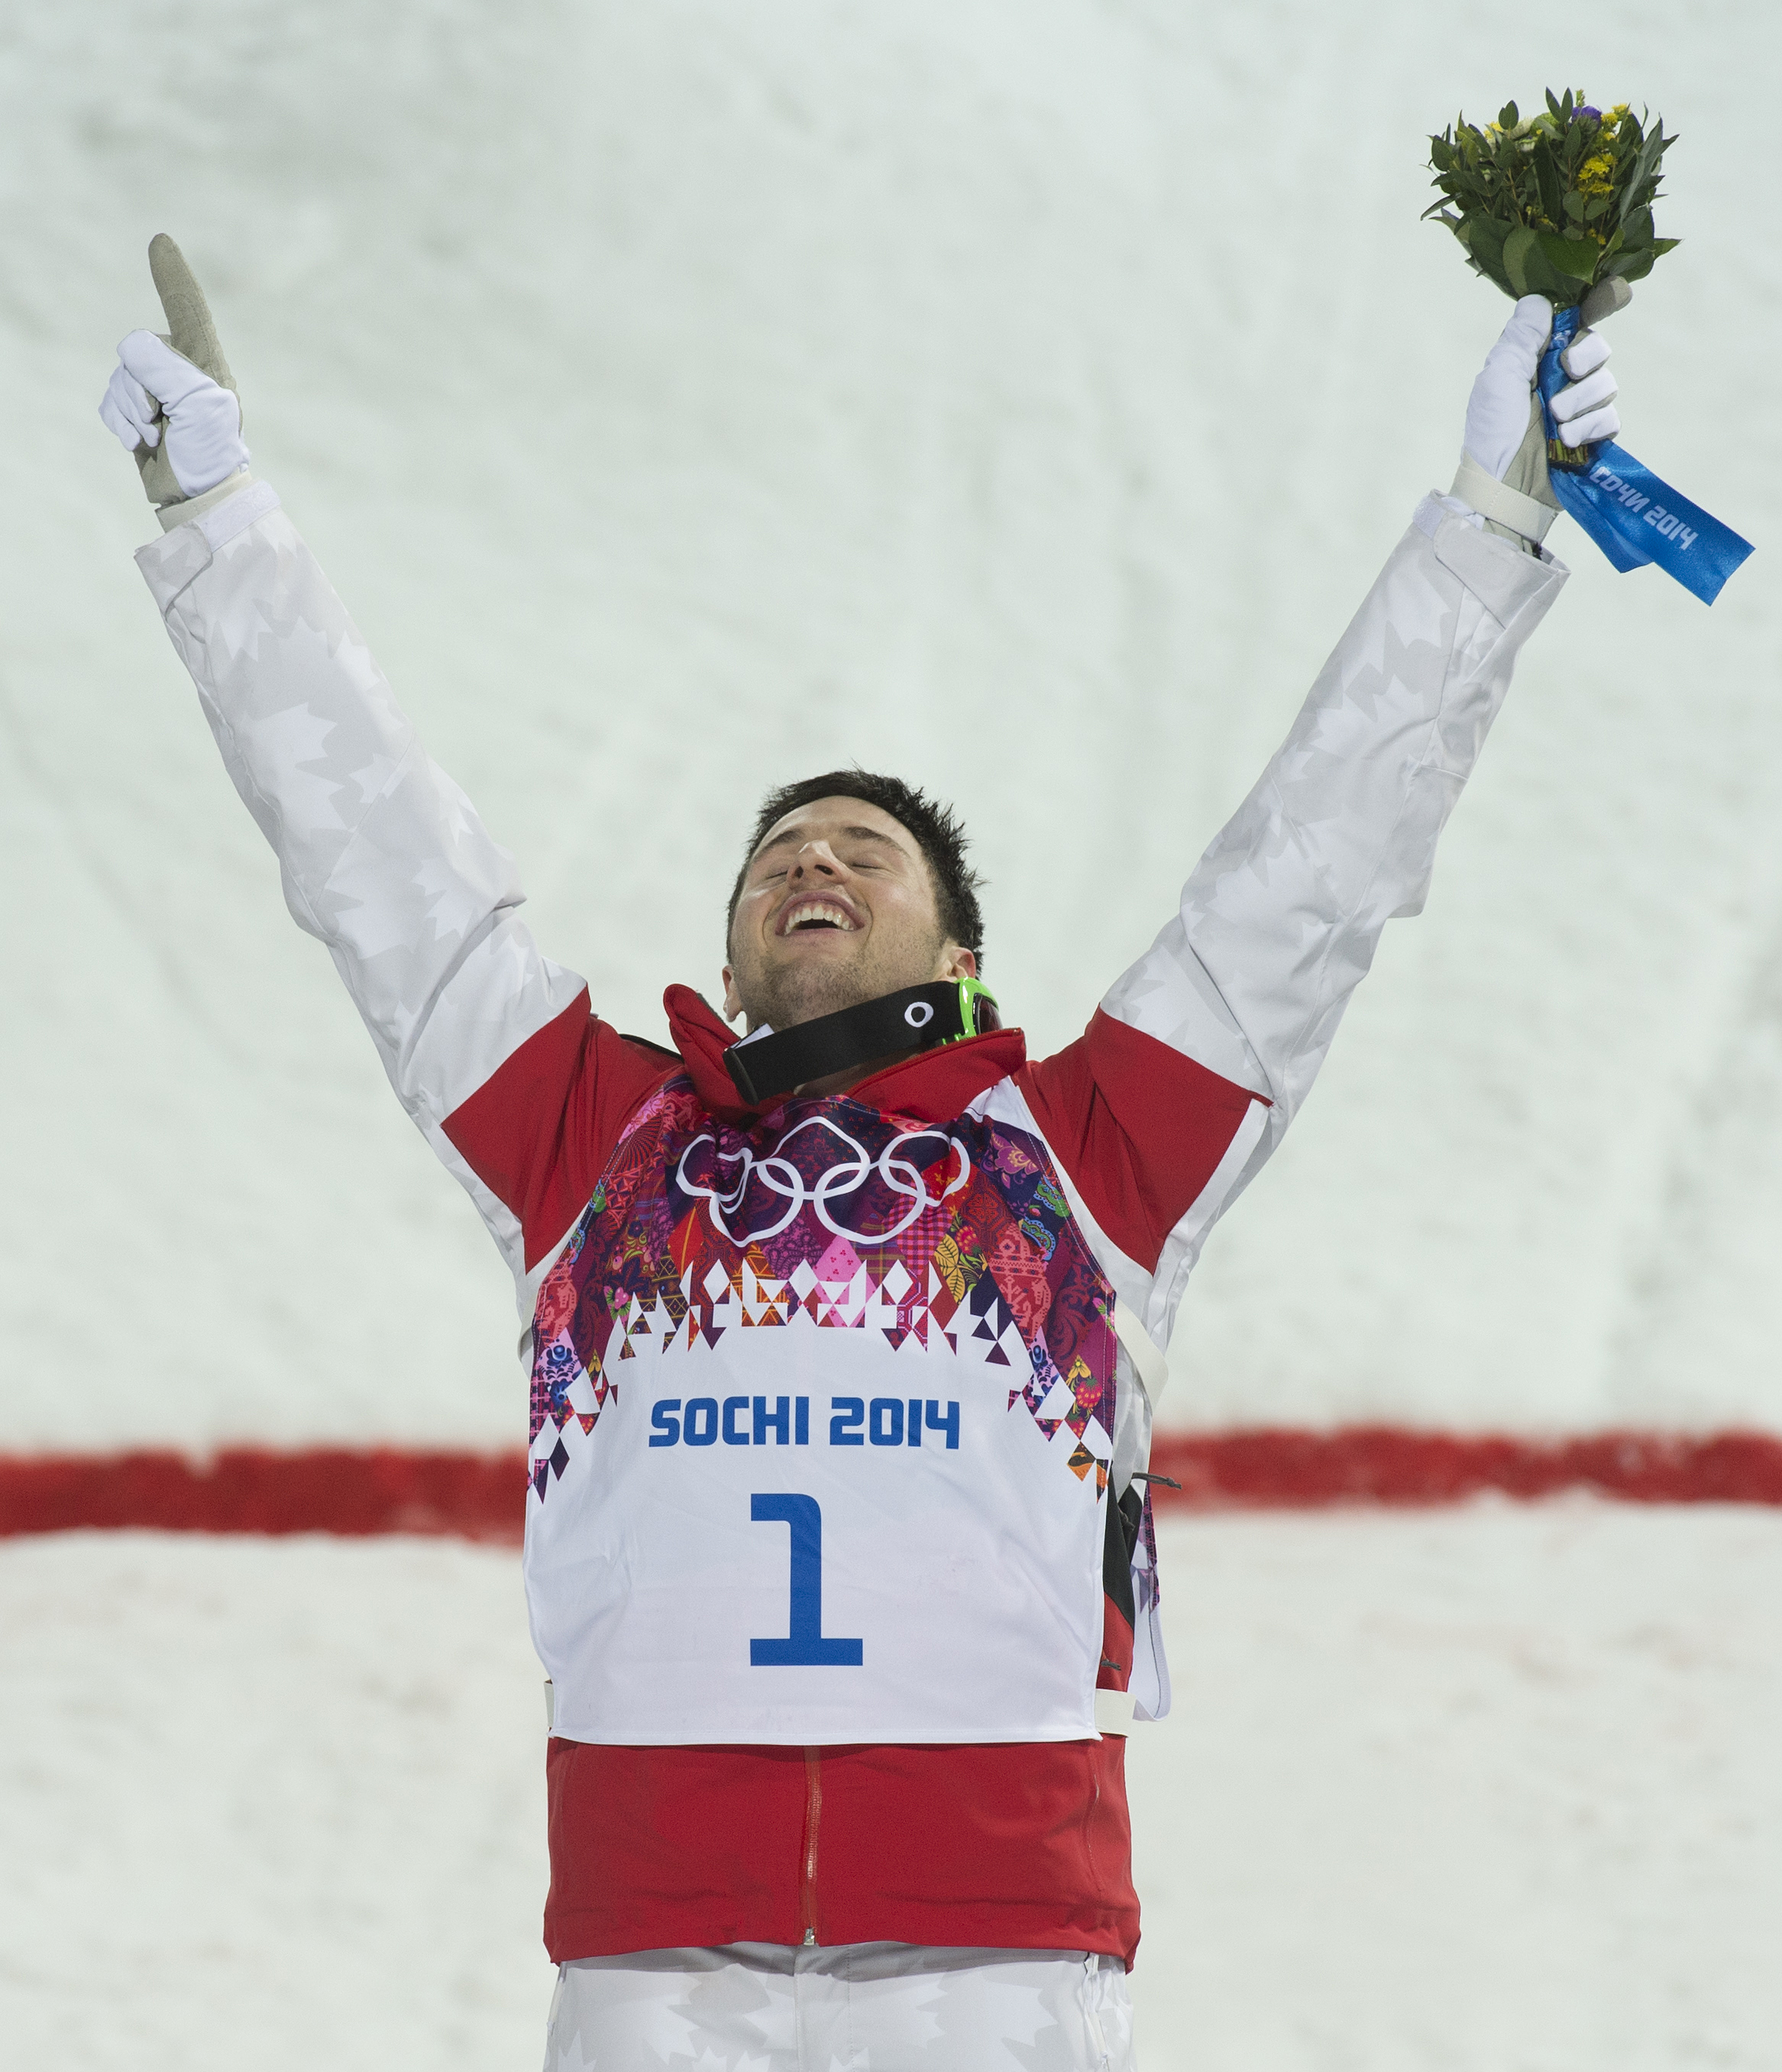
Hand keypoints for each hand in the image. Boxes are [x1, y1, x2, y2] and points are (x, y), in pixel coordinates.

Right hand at [98, 235, 248, 506]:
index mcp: (205, 360)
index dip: (171, 276)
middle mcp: (179, 367)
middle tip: (171, 419)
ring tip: (162, 434)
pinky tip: (143, 441)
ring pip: (119, 376)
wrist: (196, 495)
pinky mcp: (134, 410)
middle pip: (136, 350)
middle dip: (143, 387)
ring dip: (133, 411)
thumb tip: (130, 350)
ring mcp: (155, 388)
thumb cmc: (210, 451)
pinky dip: (120, 423)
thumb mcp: (199, 404)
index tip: (160, 242)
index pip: (187, 309)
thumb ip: (164, 366)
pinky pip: (108, 401)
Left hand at [1464, 289, 1623, 482]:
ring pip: (1606, 383)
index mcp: (1536, 360)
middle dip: (1585, 358)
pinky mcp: (1593, 436)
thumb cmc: (1493, 433)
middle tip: (1565, 371)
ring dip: (1580, 401)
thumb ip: (1521, 338)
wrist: (1504, 489)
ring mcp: (1579, 408)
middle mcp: (1560, 379)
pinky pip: (1611, 417)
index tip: (1617, 293)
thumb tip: (1539, 299)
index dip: (1597, 304)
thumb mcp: (1499, 378)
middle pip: (1597, 348)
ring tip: (1555, 422)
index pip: (1573, 322)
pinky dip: (1589, 427)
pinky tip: (1568, 440)